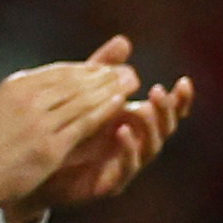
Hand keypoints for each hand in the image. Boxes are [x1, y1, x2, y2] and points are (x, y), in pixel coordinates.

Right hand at [0, 53, 134, 217]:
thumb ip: (23, 95)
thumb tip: (43, 85)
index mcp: (15, 86)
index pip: (59, 72)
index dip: (87, 69)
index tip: (106, 69)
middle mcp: (29, 98)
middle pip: (76, 80)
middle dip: (106, 75)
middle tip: (129, 72)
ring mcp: (39, 122)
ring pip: (84, 98)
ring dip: (111, 88)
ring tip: (131, 83)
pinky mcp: (49, 146)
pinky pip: (83, 123)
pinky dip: (104, 110)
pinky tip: (121, 104)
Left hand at [12, 36, 192, 222]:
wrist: (38, 169)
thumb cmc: (65, 130)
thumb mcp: (84, 93)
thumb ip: (104, 69)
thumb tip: (124, 40)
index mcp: (134, 122)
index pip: (166, 110)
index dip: (179, 99)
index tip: (184, 82)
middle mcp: (136, 143)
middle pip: (164, 128)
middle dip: (166, 110)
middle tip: (157, 92)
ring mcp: (126, 164)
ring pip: (151, 147)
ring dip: (150, 127)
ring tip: (144, 108)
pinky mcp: (110, 182)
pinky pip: (127, 168)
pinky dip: (128, 150)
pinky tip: (122, 131)